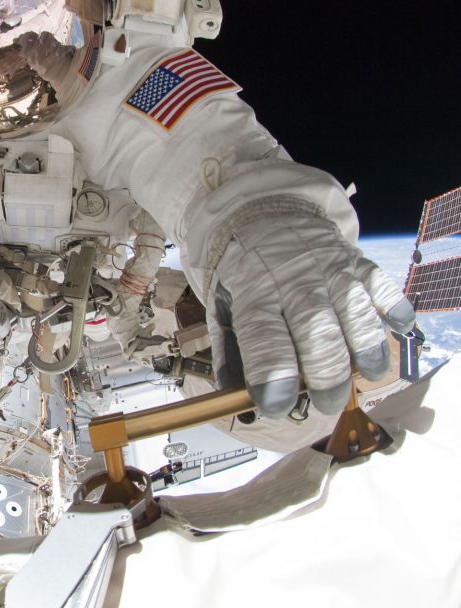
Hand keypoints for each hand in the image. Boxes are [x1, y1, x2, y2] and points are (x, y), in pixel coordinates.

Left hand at [212, 213, 415, 417]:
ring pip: (353, 311)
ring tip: (367, 374)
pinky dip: (392, 305)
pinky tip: (398, 326)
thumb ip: (230, 350)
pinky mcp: (354, 260)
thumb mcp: (223, 306)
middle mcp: (293, 280)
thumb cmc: (244, 273)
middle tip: (326, 402)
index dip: (272, 376)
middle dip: (325, 374)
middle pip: (315, 330)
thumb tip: (234, 395)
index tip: (276, 406)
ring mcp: (327, 268)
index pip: (263, 337)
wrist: (261, 216)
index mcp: (254, 292)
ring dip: (365, 347)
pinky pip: (379, 282)